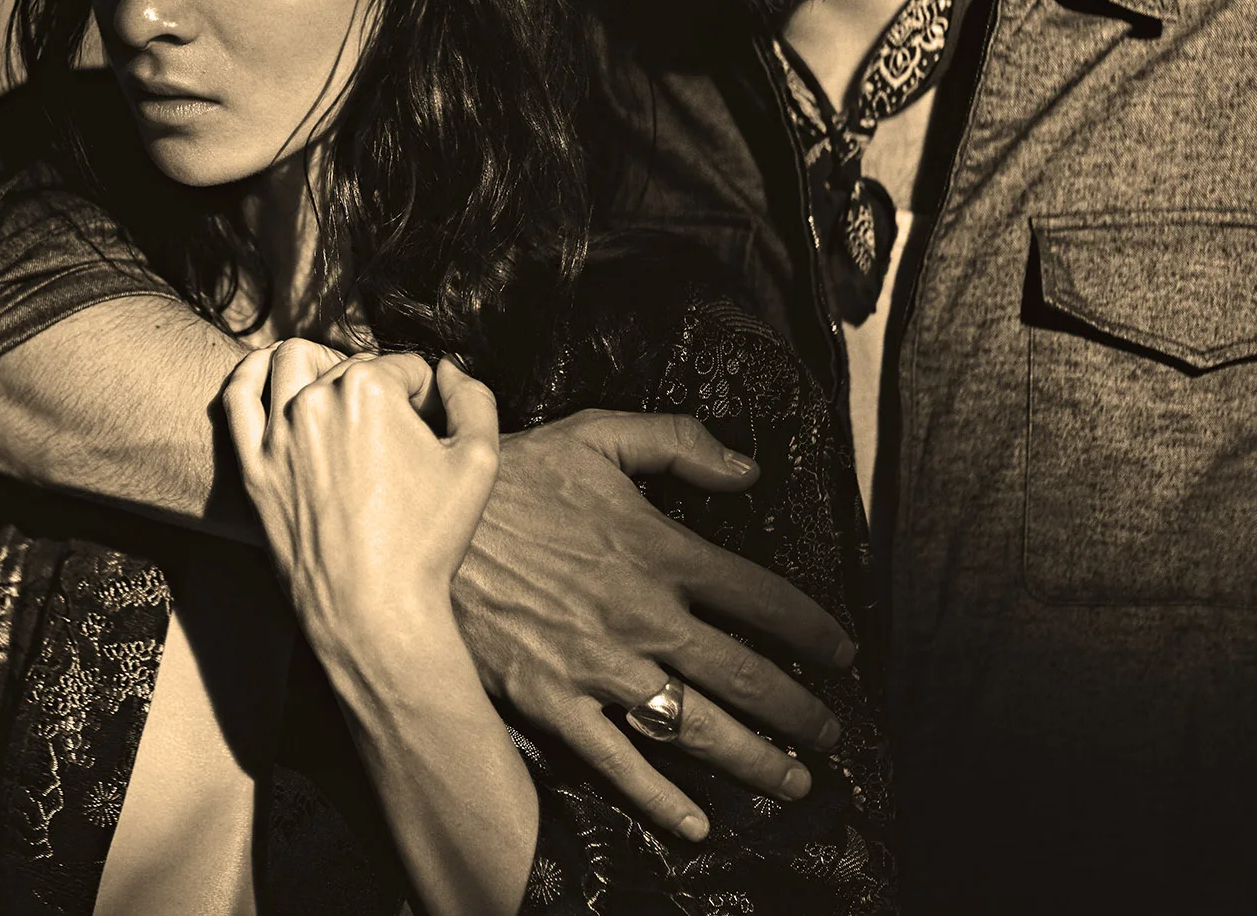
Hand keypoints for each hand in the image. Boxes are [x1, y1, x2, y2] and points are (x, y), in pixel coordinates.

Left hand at [222, 340, 498, 666]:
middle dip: (382, 389)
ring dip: (321, 363)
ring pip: (291, 362)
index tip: (433, 433)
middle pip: (354, 366)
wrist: (373, 611)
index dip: (428, 398)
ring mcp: (276, 433)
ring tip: (342, 392)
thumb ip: (473, 399)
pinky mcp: (252, 465)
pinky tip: (268, 372)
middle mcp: (315, 399)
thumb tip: (450, 371)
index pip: (407, 367)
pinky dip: (252, 373)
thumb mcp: (478, 462)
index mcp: (368, 389)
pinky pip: (238, 398)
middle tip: (399, 436)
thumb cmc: (426, 541)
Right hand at [453, 410, 854, 836]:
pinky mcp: (552, 703)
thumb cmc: (505, 478)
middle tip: (831, 733)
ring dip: (755, 762)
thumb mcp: (594, 434)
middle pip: (748, 677)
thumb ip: (679, 443)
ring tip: (793, 781)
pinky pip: (617, 763)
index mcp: (661, 551)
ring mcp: (599, 668)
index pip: (764, 599)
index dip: (815, 630)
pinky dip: (660, 800)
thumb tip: (748, 468)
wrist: (415, 530)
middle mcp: (644, 618)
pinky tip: (696, 823)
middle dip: (802, 713)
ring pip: (698, 728)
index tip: (842, 651)